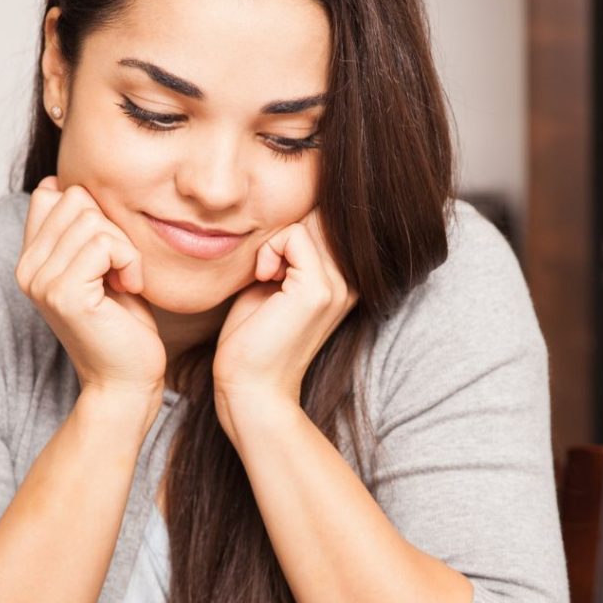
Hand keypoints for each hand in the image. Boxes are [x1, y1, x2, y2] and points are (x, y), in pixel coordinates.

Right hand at [16, 177, 165, 401]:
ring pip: (93, 219)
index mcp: (30, 257)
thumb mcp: (97, 264)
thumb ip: (78, 228)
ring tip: (122, 281)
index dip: (92, 213)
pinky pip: (105, 244)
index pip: (53, 193)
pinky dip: (129, 262)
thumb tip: (61, 183)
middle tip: (118, 269)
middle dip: (112, 228)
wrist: (125, 378)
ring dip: (124, 248)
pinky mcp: (63, 293)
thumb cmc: (121, 322)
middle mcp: (26, 267)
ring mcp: (40, 281)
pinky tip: (128, 289)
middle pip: (76, 198)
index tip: (106, 254)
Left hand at [212, 209, 357, 422]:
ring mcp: (339, 286)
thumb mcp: (273, 285)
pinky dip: (270, 250)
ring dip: (274, 243)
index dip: (289, 232)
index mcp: (345, 282)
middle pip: (318, 218)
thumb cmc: (252, 340)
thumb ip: (288, 253)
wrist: (250, 387)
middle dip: (283, 234)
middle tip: (264, 271)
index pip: (326, 223)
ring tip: (264, 277)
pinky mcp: (318, 290)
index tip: (270, 266)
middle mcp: (351, 283)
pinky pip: (294, 236)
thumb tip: (288, 216)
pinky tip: (263, 278)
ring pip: (305, 224)